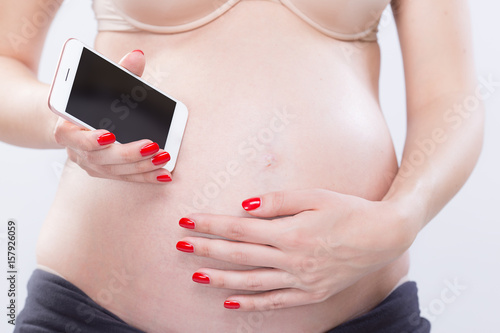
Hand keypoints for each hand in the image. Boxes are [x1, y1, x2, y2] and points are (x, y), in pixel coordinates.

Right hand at [53, 50, 172, 183]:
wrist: (68, 119)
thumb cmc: (86, 99)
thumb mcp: (99, 82)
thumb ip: (119, 71)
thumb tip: (138, 56)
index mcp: (66, 127)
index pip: (71, 136)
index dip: (89, 139)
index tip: (109, 135)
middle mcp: (76, 150)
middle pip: (100, 157)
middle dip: (129, 153)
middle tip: (153, 146)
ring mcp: (90, 164)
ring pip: (115, 170)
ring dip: (142, 166)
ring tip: (164, 158)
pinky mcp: (105, 171)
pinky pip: (126, 177)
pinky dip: (146, 177)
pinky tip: (165, 175)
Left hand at [176, 189, 415, 310]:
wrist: (384, 236)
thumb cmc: (350, 212)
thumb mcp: (315, 197)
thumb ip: (278, 202)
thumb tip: (244, 205)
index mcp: (291, 233)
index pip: (240, 228)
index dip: (211, 224)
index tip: (188, 221)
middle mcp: (293, 260)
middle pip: (240, 255)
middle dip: (206, 249)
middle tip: (180, 245)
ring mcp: (301, 280)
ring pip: (252, 282)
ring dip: (221, 279)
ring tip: (196, 276)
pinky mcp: (311, 293)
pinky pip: (275, 301)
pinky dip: (251, 303)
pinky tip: (230, 303)